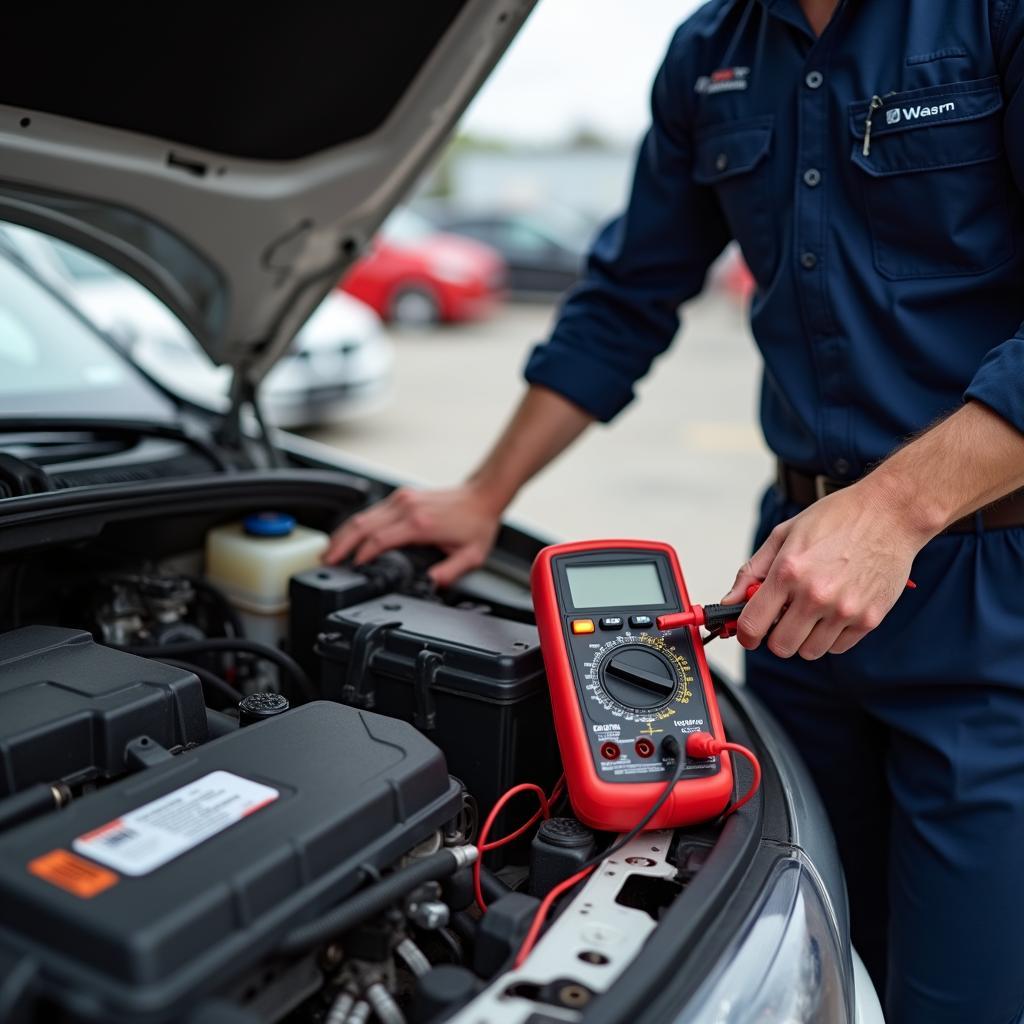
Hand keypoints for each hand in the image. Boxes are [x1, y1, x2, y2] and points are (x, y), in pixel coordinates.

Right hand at [323, 483, 503, 586]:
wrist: (483, 495)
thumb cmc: (477, 523)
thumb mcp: (470, 556)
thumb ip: (448, 573)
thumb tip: (430, 585)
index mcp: (420, 524)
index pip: (378, 539)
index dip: (361, 556)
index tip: (351, 569)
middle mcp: (407, 507)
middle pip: (361, 525)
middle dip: (340, 545)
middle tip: (326, 562)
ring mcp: (403, 499)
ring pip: (363, 515)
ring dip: (344, 534)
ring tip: (330, 551)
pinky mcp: (402, 496)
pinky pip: (372, 511)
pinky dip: (356, 525)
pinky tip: (349, 536)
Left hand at [721, 481, 927, 658]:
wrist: (889, 513)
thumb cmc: (838, 519)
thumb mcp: (784, 535)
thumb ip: (752, 571)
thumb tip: (730, 601)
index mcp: (788, 572)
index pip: (752, 625)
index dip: (745, 634)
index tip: (748, 632)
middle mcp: (815, 594)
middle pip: (780, 646)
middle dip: (775, 635)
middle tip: (784, 617)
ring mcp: (844, 610)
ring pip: (809, 652)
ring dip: (804, 637)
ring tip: (812, 610)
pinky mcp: (869, 619)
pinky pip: (838, 647)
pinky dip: (831, 636)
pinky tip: (834, 610)